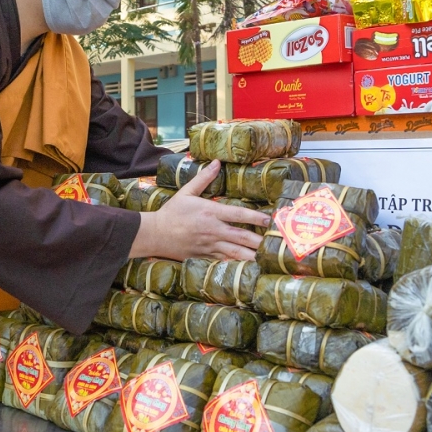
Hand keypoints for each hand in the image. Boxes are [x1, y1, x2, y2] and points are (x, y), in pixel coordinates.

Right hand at [130, 160, 268, 260]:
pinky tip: (249, 268)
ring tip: (267, 260)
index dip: (254, 217)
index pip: (237, 214)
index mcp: (210, 212)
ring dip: (252, 256)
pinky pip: (224, 262)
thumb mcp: (186, 192)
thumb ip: (203, 178)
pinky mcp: (205, 257)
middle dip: (259, 241)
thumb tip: (217, 162)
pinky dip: (237, 265)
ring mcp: (209, 246)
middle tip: (275, 244)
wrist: (155, 235)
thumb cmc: (171, 212)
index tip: (268, 219)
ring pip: (235, 253)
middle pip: (241, 237)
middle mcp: (212, 230)